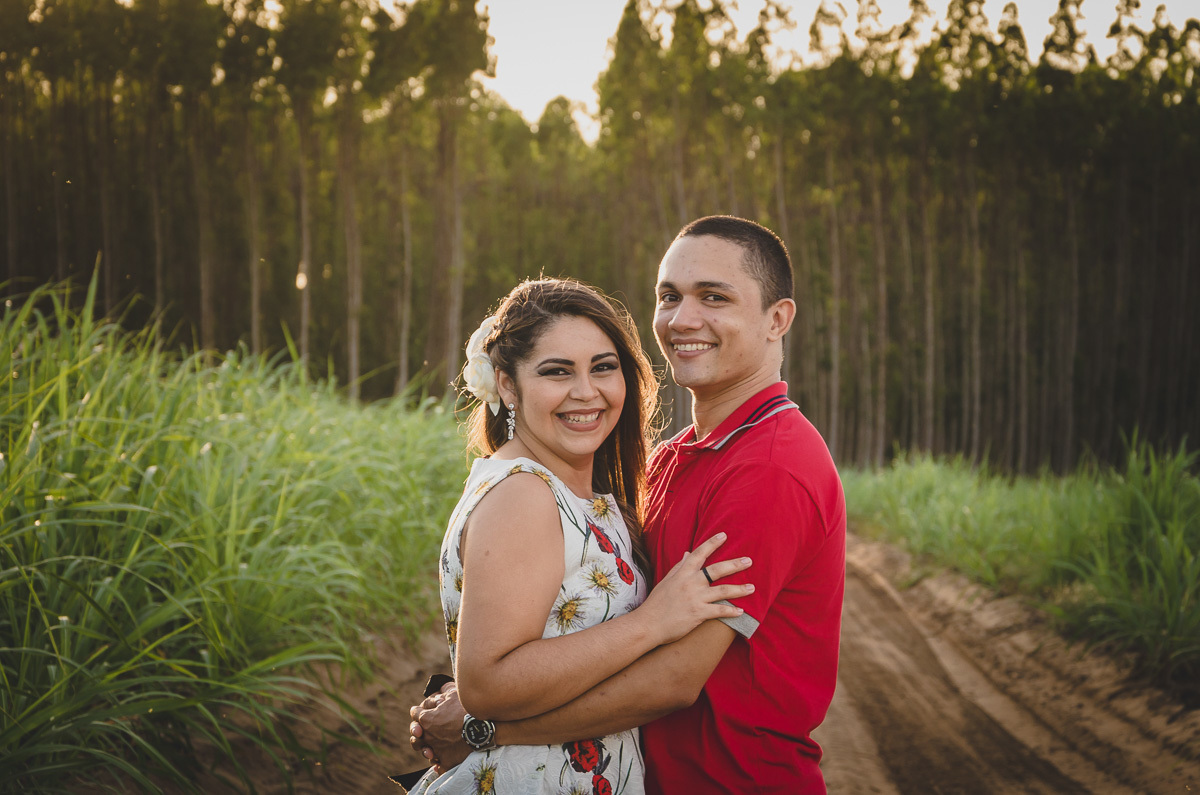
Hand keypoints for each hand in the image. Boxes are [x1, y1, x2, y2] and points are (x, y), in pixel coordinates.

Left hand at [410, 682, 470, 773]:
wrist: (482, 730)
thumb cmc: (468, 710)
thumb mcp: (455, 694)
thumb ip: (444, 690)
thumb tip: (440, 687)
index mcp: (427, 719)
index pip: (415, 713)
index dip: (418, 710)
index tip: (421, 711)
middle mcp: (428, 736)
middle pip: (415, 735)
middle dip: (418, 731)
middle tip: (422, 729)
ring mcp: (436, 750)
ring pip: (424, 751)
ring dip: (425, 748)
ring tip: (430, 746)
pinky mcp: (446, 761)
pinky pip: (438, 764)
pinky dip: (439, 762)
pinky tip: (440, 760)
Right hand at [637, 531, 753, 644]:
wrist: (648, 624)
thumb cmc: (656, 603)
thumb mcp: (666, 581)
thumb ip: (679, 567)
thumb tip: (687, 554)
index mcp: (682, 573)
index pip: (699, 554)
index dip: (711, 543)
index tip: (723, 535)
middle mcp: (690, 583)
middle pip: (717, 570)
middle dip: (735, 564)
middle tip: (749, 561)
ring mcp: (695, 598)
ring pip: (723, 590)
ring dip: (739, 589)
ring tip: (752, 588)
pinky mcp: (698, 614)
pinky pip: (719, 611)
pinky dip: (732, 611)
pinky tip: (742, 612)